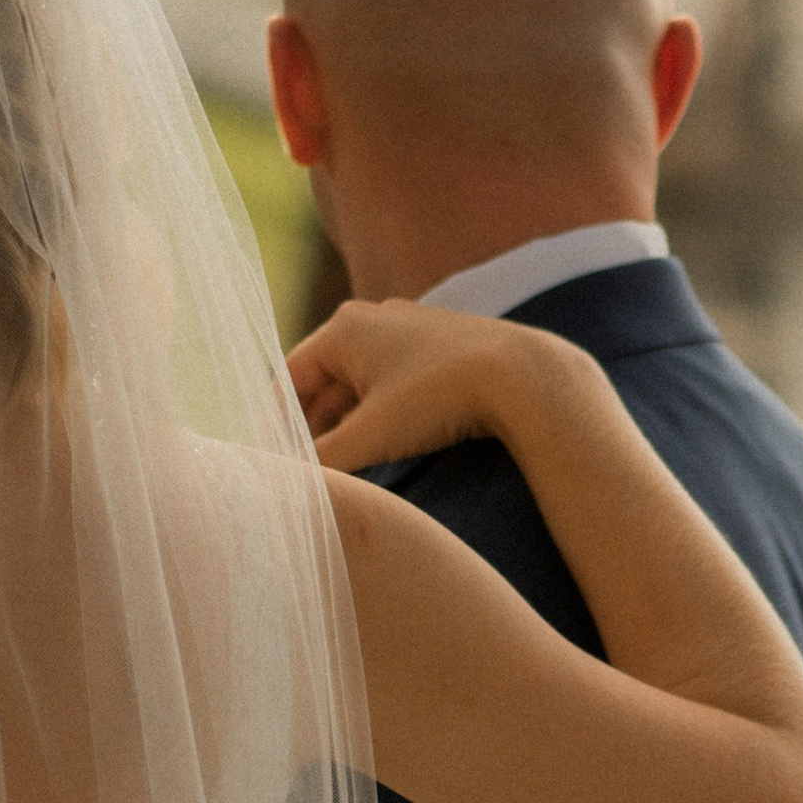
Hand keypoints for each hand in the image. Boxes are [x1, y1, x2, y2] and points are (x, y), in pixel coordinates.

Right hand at [288, 301, 577, 473]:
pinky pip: (390, 384)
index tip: (277, 465)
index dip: (277, 426)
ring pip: (359, 386)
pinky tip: (386, 449)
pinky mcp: (437, 346)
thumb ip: (321, 461)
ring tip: (345, 467)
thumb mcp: (371, 436)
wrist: (525, 376)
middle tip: (306, 473)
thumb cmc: (440, 398)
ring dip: (347, 426)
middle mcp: (371, 319)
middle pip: (322, 383)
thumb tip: (285, 484)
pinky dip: (379, 415)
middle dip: (313, 429)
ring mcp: (407, 329)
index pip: (288, 380)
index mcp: (343, 328)